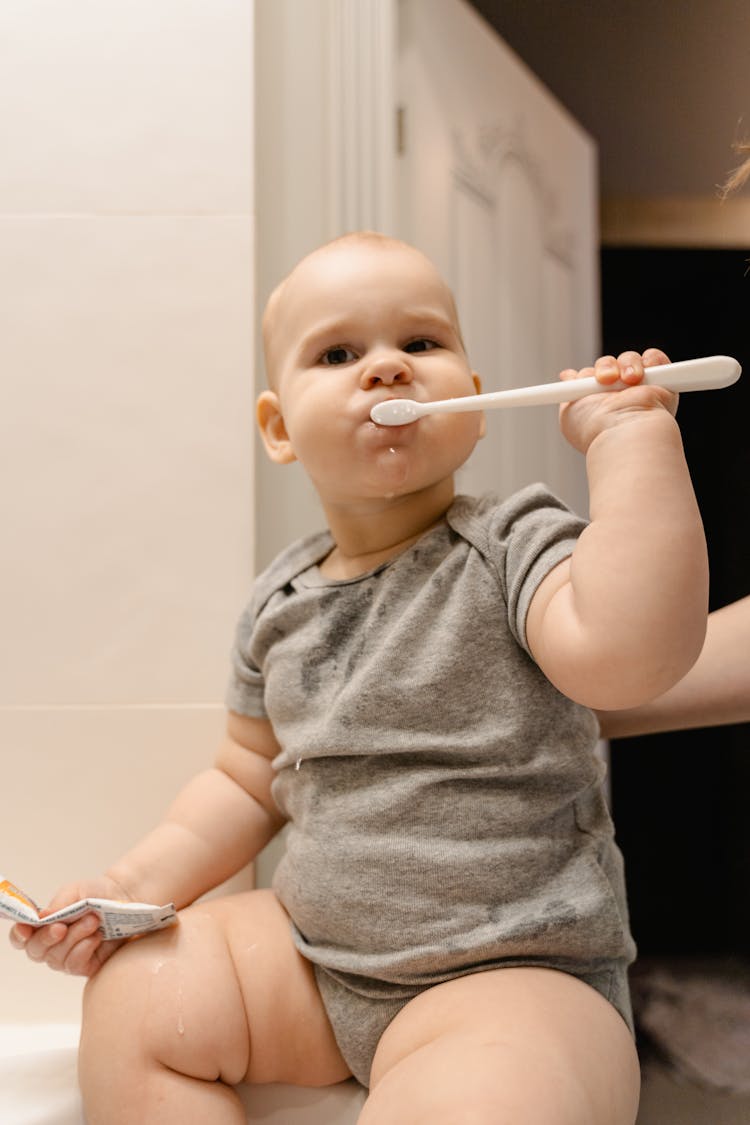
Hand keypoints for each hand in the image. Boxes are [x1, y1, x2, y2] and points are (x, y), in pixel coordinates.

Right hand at [9, 876, 132, 977]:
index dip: (19, 936)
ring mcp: (67, 957)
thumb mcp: (76, 892)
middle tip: (63, 926)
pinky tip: (97, 937)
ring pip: (56, 958)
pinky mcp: (85, 966)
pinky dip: (84, 949)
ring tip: (93, 921)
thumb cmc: (95, 894)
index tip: (26, 930)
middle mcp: (51, 945)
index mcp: (43, 925)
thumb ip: (58, 905)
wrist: (124, 899)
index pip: (21, 938)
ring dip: (74, 938)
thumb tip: (40, 918)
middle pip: (36, 951)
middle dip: (48, 938)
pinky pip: (74, 965)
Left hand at [558, 347, 675, 453]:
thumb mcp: (570, 413)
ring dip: (626, 364)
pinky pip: (655, 358)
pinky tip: (641, 374)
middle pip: (608, 365)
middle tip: (604, 380)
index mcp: (599, 406)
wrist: (625, 430)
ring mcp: (640, 389)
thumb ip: (568, 392)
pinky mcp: (663, 382)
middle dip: (604, 367)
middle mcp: (619, 398)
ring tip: (629, 380)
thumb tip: (567, 375)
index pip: (592, 381)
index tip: (578, 377)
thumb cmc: (596, 429)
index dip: (587, 376)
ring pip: (629, 359)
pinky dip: (650, 360)